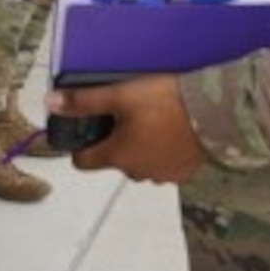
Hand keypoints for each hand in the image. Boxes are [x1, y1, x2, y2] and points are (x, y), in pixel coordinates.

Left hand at [45, 75, 206, 183]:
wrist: (218, 114)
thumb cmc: (168, 104)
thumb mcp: (120, 95)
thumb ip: (84, 101)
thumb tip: (51, 103)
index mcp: (118, 156)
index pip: (82, 162)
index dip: (78, 144)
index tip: (85, 126)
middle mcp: (137, 172)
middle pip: (112, 158)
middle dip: (112, 138)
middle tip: (123, 111)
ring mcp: (162, 175)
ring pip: (138, 160)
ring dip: (139, 144)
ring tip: (150, 116)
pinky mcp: (184, 172)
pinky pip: (163, 162)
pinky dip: (161, 149)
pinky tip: (170, 128)